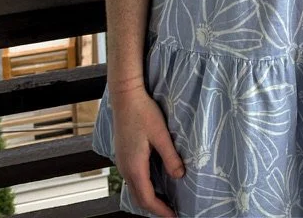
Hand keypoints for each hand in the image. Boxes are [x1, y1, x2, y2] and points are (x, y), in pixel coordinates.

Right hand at [111, 85, 185, 217]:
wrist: (125, 96)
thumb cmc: (143, 112)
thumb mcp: (161, 134)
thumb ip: (170, 156)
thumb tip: (180, 176)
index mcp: (135, 167)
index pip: (147, 199)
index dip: (161, 211)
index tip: (174, 216)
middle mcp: (125, 168)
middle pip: (139, 198)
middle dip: (155, 208)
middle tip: (172, 212)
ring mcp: (122, 162)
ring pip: (135, 189)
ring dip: (149, 198)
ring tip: (165, 201)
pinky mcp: (123, 155)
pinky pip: (133, 179)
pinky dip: (144, 187)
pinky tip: (154, 182)